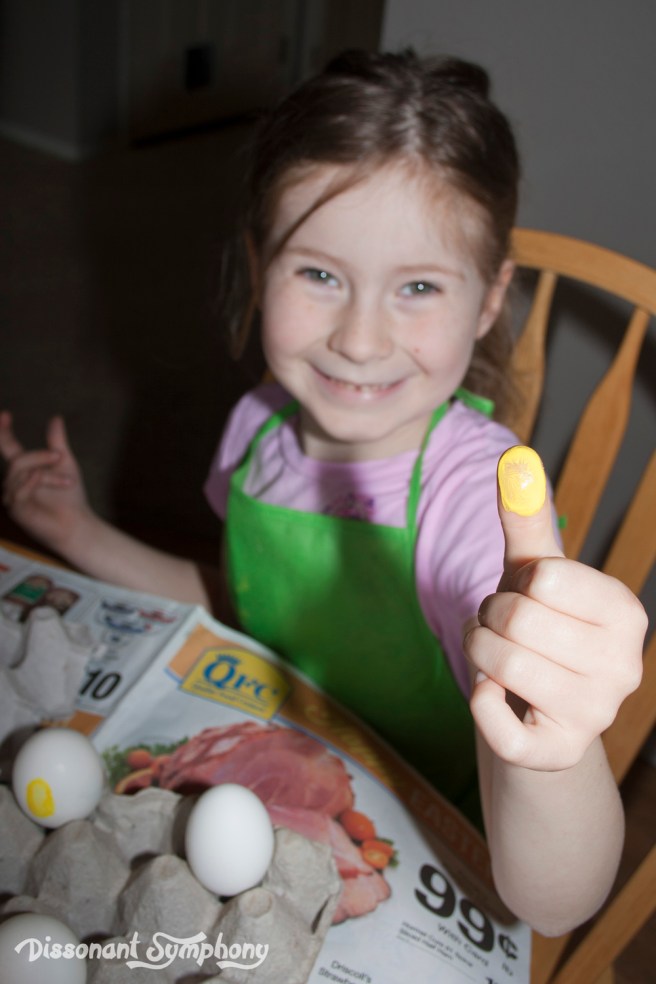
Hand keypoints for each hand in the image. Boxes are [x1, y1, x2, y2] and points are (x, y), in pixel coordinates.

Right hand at [0, 411, 90, 552]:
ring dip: (47, 473)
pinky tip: (42, 478)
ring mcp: (12, 497)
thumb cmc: (70, 496)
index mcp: (23, 469)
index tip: (6, 414)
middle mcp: (13, 482)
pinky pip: (18, 491)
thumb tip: (56, 417)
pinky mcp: (17, 511)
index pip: (8, 446)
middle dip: (39, 455)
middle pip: (17, 459)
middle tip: (59, 456)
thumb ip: (57, 442)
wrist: (78, 523)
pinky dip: (31, 482)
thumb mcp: (65, 464)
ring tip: (68, 480)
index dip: (3, 431)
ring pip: (20, 473)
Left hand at [465, 446, 646, 771]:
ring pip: (498, 664)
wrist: (538, 718)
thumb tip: (517, 456)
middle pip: (515, 620)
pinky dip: (479, 702)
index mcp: (626, 612)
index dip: (516, 585)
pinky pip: (494, 722)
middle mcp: (624, 667)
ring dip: (477, 654)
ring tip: (498, 660)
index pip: (544, 577)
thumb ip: (528, 519)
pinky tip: (497, 699)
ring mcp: (595, 717)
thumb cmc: (539, 634)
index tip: (529, 602)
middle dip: (488, 620)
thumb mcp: (536, 576)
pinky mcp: (556, 755)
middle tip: (506, 634)